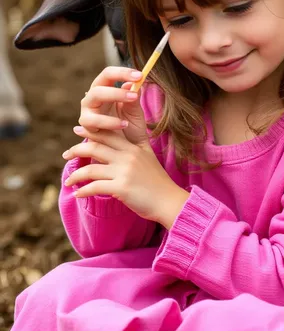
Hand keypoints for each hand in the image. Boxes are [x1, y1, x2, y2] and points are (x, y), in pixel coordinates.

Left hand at [63, 127, 188, 228]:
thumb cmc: (157, 182)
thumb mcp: (148, 158)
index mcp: (133, 148)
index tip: (77, 129)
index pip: (107, 134)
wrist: (169, 201)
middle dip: (76, 149)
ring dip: (76, 175)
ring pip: (91, 169)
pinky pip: (95, 187)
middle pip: (95, 147)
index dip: (90, 131)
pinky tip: (78, 194)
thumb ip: (134, 150)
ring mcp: (124, 172)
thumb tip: (118, 147)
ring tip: (69, 181)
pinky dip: (84, 191)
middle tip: (66, 154)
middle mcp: (127, 157)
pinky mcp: (121, 188)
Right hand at [78, 66, 149, 145]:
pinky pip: (93, 122)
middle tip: (134, 95)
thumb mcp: (135, 111)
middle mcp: (93, 98)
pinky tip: (123, 125)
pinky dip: (109, 122)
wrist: (127, 151)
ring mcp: (87, 112)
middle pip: (98, 87)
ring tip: (129, 112)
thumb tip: (135, 82)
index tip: (140, 75)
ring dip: (111, 106)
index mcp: (105, 89)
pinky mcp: (85, 127)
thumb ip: (134, 97)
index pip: (108, 74)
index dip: (122, 72)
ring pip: (92, 99)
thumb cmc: (130, 127)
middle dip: (116, 90)